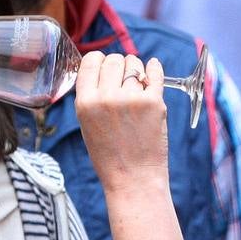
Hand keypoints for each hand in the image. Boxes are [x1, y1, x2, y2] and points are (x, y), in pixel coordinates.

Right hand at [74, 51, 167, 197]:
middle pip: (114, 60)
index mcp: (85, 102)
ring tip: (137, 87)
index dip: (100, 61)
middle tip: (124, 80)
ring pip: (135, 65)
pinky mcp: (154, 103)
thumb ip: (92, 96)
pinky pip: (155, 74)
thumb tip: (103, 68)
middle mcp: (106, 98)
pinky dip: (155, 69)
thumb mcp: (87, 125)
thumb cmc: (110, 156)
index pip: (91, 61)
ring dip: (137, 71)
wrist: (133, 180)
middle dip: (120, 66)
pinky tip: (153, 69)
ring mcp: (131, 99)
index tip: (106, 68)